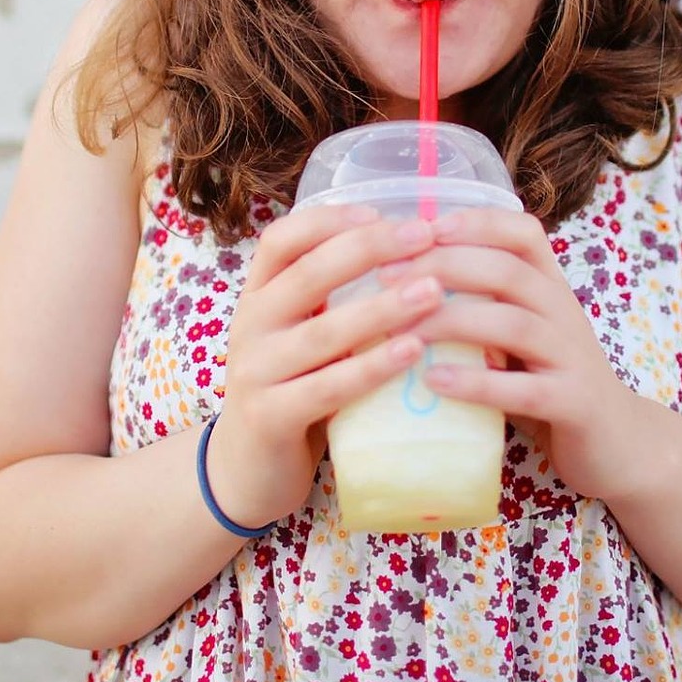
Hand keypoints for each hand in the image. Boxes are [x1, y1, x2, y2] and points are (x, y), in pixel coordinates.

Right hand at [204, 206, 446, 528]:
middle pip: (307, 274)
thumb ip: (336, 298)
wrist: (247, 468)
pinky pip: (327, 387)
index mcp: (258, 295)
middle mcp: (250, 325)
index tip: (383, 212)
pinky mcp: (270, 417)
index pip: (282, 239)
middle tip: (425, 237)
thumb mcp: (304, 333)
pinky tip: (412, 352)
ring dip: (382, 308)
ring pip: (323, 332)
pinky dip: (372, 367)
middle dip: (369, 249)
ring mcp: (255, 372)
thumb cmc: (295, 386)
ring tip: (434, 291)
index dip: (330, 220)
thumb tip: (417, 251)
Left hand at [393, 208, 640, 502]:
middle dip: (444, 267)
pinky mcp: (574, 403)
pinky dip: (477, 383)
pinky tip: (434, 381)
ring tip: (402, 331)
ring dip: (452, 322)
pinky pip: (524, 389)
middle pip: (507, 271)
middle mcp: (565, 311)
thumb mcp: (519, 332)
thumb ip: (480, 304)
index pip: (522, 233)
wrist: (617, 441)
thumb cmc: (549, 379)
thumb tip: (399, 281)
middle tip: (387, 276)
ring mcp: (572, 356)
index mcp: (551, 286)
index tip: (422, 226)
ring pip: (514, 324)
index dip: (474, 223)